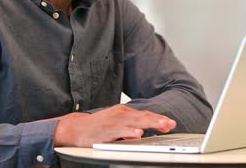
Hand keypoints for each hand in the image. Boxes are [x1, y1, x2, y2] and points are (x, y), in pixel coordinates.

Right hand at [52, 104, 175, 146]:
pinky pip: (120, 131)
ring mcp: (113, 121)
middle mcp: (120, 114)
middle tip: (171, 124)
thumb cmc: (96, 127)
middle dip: (158, 120)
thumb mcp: (115, 125)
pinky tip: (138, 133)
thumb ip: (129, 128)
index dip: (158, 119)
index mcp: (124, 112)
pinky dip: (130, 131)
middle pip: (143, 116)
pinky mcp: (106, 130)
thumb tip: (142, 133)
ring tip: (162, 125)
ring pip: (135, 121)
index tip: (170, 124)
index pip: (144, 114)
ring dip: (150, 123)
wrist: (74, 128)